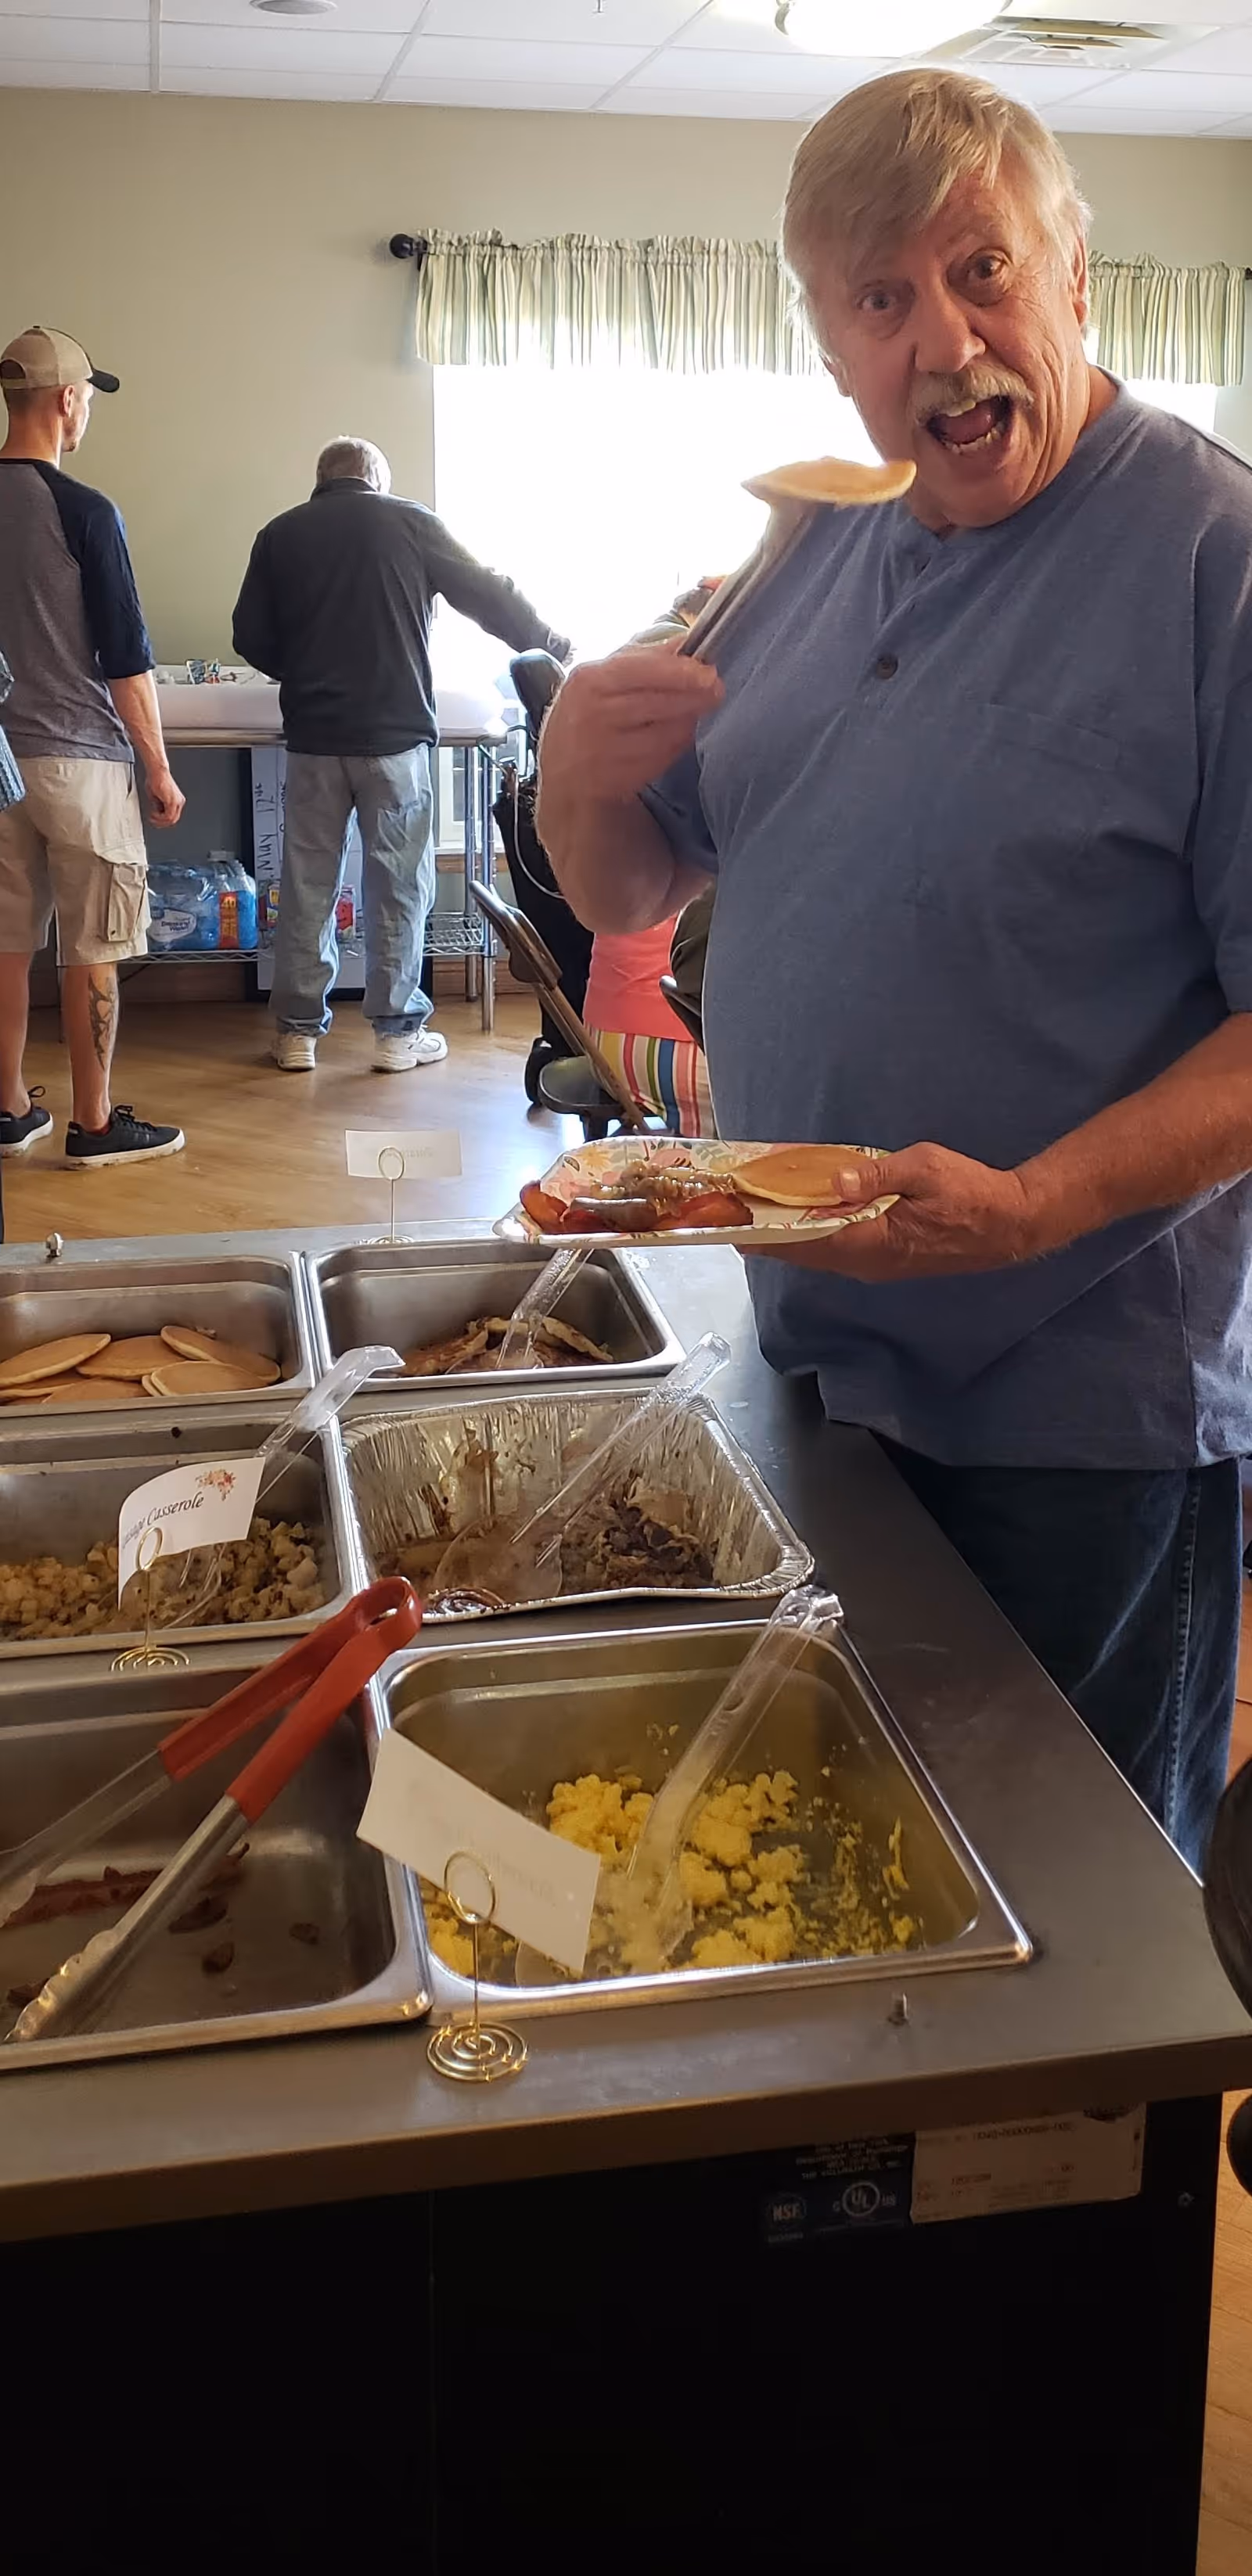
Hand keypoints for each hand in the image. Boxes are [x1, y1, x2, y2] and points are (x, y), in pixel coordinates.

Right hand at [145, 767, 184, 827]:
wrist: (157, 771)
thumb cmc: (156, 779)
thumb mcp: (156, 797)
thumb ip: (158, 806)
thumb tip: (157, 813)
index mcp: (177, 800)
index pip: (172, 816)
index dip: (163, 821)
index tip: (155, 820)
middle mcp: (179, 801)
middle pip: (173, 819)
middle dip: (161, 823)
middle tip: (152, 821)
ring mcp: (177, 802)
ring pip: (171, 819)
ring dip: (159, 820)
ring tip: (152, 817)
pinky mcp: (172, 801)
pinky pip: (168, 816)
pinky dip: (160, 817)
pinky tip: (153, 814)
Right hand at [538, 644, 723, 807]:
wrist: (563, 770)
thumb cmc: (587, 713)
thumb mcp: (602, 677)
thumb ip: (644, 658)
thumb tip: (685, 641)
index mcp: (589, 681)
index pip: (641, 671)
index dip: (680, 671)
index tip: (709, 671)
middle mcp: (593, 716)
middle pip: (658, 703)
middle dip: (694, 696)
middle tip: (716, 690)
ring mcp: (606, 751)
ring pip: (665, 732)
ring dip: (689, 720)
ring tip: (696, 709)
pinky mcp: (620, 778)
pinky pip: (664, 756)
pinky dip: (678, 743)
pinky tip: (679, 733)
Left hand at [750, 1143, 1046, 1281]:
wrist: (1012, 1224)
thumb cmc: (972, 1193)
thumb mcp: (925, 1170)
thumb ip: (879, 1174)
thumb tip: (837, 1179)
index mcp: (874, 1242)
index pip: (807, 1241)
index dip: (768, 1235)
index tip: (733, 1227)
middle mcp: (869, 1262)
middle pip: (806, 1252)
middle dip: (769, 1237)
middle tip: (733, 1218)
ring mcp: (878, 1265)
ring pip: (821, 1254)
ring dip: (789, 1237)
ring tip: (757, 1218)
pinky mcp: (888, 1258)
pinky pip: (839, 1250)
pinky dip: (814, 1235)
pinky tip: (803, 1219)